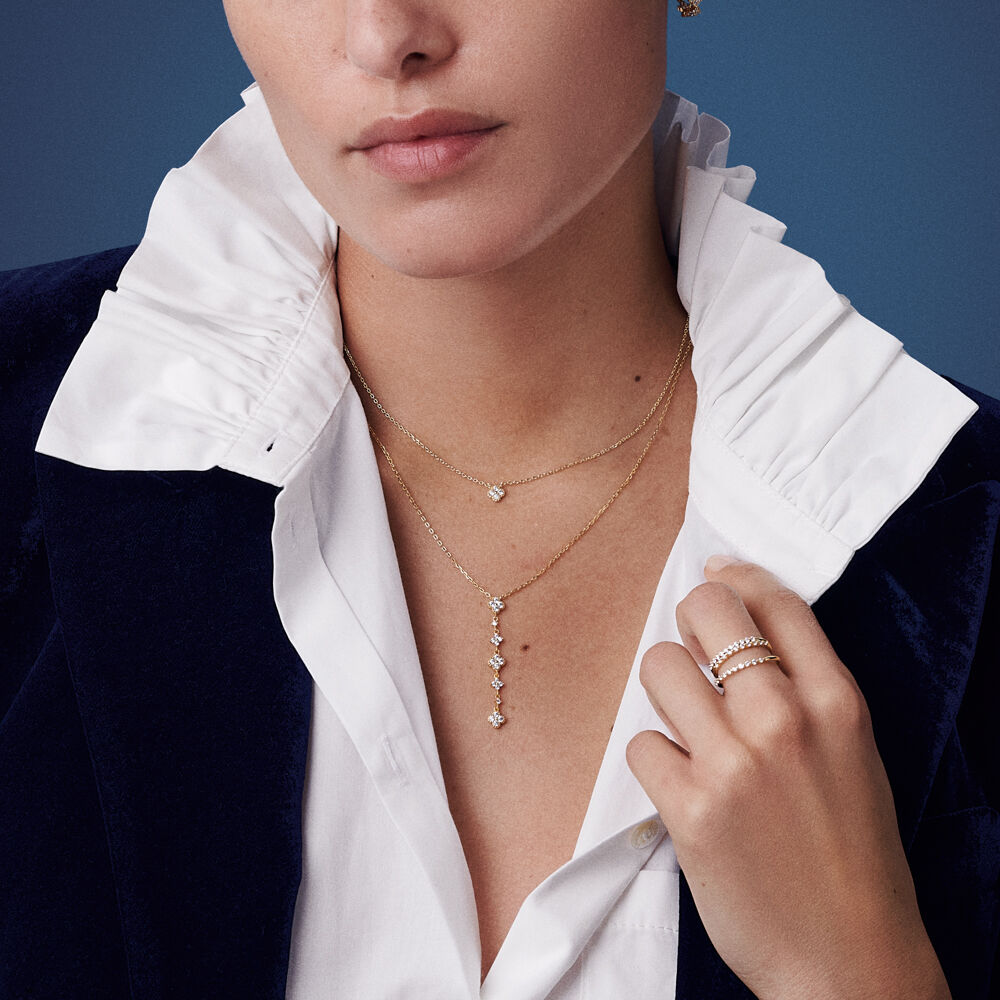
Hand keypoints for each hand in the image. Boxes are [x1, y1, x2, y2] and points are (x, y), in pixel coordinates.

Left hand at [626, 558, 950, 999]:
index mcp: (838, 702)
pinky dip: (656, 761)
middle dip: (690, 620)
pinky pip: (640, 744)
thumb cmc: (851, 853)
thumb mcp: (853, 753)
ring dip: (666, 693)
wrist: (848, 959)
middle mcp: (785, 720)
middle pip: (707, 612)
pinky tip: (685, 788)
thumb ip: (805, 687)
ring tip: (690, 729)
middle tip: (692, 650)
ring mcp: (733, 763)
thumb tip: (740, 620)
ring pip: (658, 667)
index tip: (717, 574)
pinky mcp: (689, 808)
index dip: (737, 575)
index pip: (775, 600)